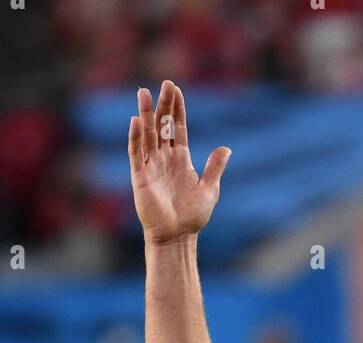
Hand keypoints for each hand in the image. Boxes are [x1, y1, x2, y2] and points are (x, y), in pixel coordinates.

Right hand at [128, 80, 230, 244]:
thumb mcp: (210, 190)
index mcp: (181, 159)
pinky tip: (136, 122)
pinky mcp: (140, 177)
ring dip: (145, 114)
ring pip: (147, 134)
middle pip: (162, 125)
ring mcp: (151, 166)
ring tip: (144, 93)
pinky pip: (136, 153)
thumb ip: (214, 167)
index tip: (176, 89)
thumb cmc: (193, 217)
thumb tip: (226, 148)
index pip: (178, 128)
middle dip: (163, 105)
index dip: (177, 109)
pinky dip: (136, 138)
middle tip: (165, 84)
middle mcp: (165, 159)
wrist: (178, 236)